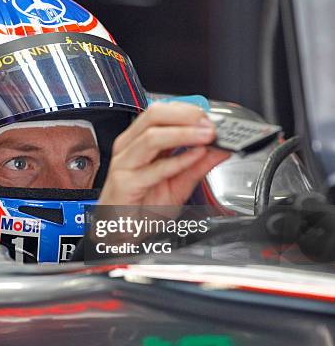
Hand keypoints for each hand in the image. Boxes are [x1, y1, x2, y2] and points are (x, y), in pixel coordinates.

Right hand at [99, 102, 229, 205]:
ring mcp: (125, 164)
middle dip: (186, 115)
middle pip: (154, 115)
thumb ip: (199, 166)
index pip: (162, 112)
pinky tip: (195, 157)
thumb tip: (221, 149)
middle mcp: (129, 148)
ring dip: (184, 133)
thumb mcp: (179, 184)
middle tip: (210, 124)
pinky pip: (153, 168)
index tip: (212, 118)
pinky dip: (177, 160)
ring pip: (152, 136)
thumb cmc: (143, 209)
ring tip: (207, 136)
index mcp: (140, 143)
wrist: (123, 234)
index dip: (188, 111)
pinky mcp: (125, 183)